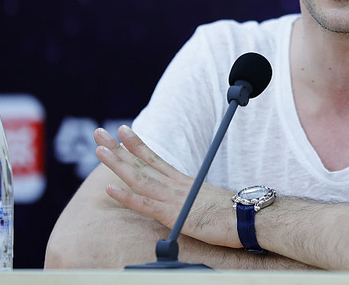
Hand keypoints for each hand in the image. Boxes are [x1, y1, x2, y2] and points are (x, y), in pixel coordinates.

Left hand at [93, 126, 235, 247]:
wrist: (249, 217)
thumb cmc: (234, 212)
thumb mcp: (207, 201)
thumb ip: (192, 198)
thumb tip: (187, 202)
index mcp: (183, 181)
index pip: (155, 159)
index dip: (137, 145)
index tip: (122, 131)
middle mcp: (175, 185)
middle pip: (142, 162)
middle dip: (118, 147)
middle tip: (99, 132)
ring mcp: (173, 198)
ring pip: (139, 177)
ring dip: (117, 163)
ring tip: (99, 150)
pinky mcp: (173, 214)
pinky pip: (144, 204)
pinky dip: (125, 196)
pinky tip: (109, 188)